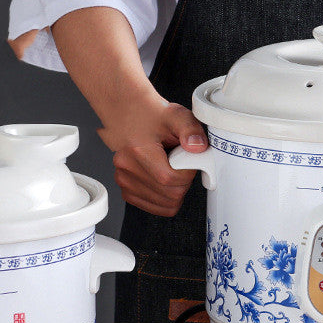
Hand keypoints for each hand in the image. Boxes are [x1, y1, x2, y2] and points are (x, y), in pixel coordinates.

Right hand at [99, 93, 207, 216]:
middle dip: (184, 181)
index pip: (171, 179)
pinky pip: (156, 208)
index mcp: (138, 150)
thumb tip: (198, 147)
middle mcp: (127, 168)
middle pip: (171, 195)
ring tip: (169, 167)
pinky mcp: (126, 190)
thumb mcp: (176, 115)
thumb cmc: (151, 115)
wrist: (128, 114)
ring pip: (166, 204)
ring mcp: (124, 181)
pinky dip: (166, 197)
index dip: (188, 172)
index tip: (188, 159)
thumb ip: (190, 129)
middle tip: (180, 162)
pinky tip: (163, 177)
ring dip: (175, 190)